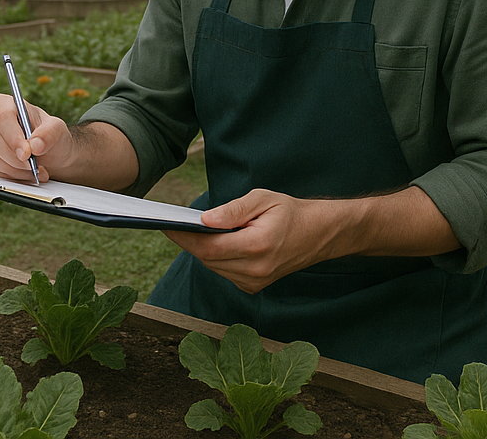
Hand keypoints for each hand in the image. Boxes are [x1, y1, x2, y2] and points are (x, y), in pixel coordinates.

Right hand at [0, 92, 71, 181]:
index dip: (13, 137)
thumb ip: (49, 133)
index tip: (26, 153)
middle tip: (34, 166)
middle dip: (15, 158)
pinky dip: (12, 176)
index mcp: (3, 103)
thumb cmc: (49, 135)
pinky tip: (25, 173)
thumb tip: (35, 145)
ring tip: (36, 170)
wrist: (48, 153)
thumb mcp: (57, 129)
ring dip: (16, 169)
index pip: (2, 117)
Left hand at [164, 186, 459, 291]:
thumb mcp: (263, 199)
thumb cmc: (291, 211)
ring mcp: (256, 282)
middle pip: (207, 259)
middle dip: (189, 242)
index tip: (166, 224)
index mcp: (257, 246)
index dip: (183, 238)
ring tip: (188, 230)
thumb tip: (204, 219)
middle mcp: (255, 270)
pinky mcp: (255, 285)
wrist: (321, 234)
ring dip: (201, 250)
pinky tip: (214, 242)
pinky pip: (225, 272)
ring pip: (214, 267)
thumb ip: (232, 210)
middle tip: (172, 223)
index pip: (208, 247)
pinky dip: (215, 257)